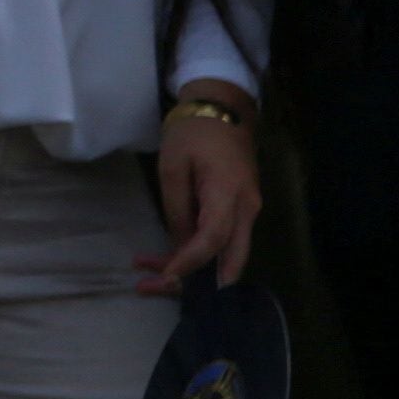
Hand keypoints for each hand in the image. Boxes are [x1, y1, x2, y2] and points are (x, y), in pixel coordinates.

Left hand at [141, 94, 260, 292]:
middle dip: (199, 280)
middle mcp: (247, 209)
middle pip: (230, 257)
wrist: (222, 109)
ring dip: (194, 267)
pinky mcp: (241, 210)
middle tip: (161, 289)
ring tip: (149, 275)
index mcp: (229, 195)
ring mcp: (248, 211)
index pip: (213, 239)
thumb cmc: (193, 132)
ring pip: (227, 251)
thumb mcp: (173, 166)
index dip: (189, 261)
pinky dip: (200, 251)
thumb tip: (179, 245)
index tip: (164, 275)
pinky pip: (225, 238)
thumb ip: (177, 207)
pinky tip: (169, 256)